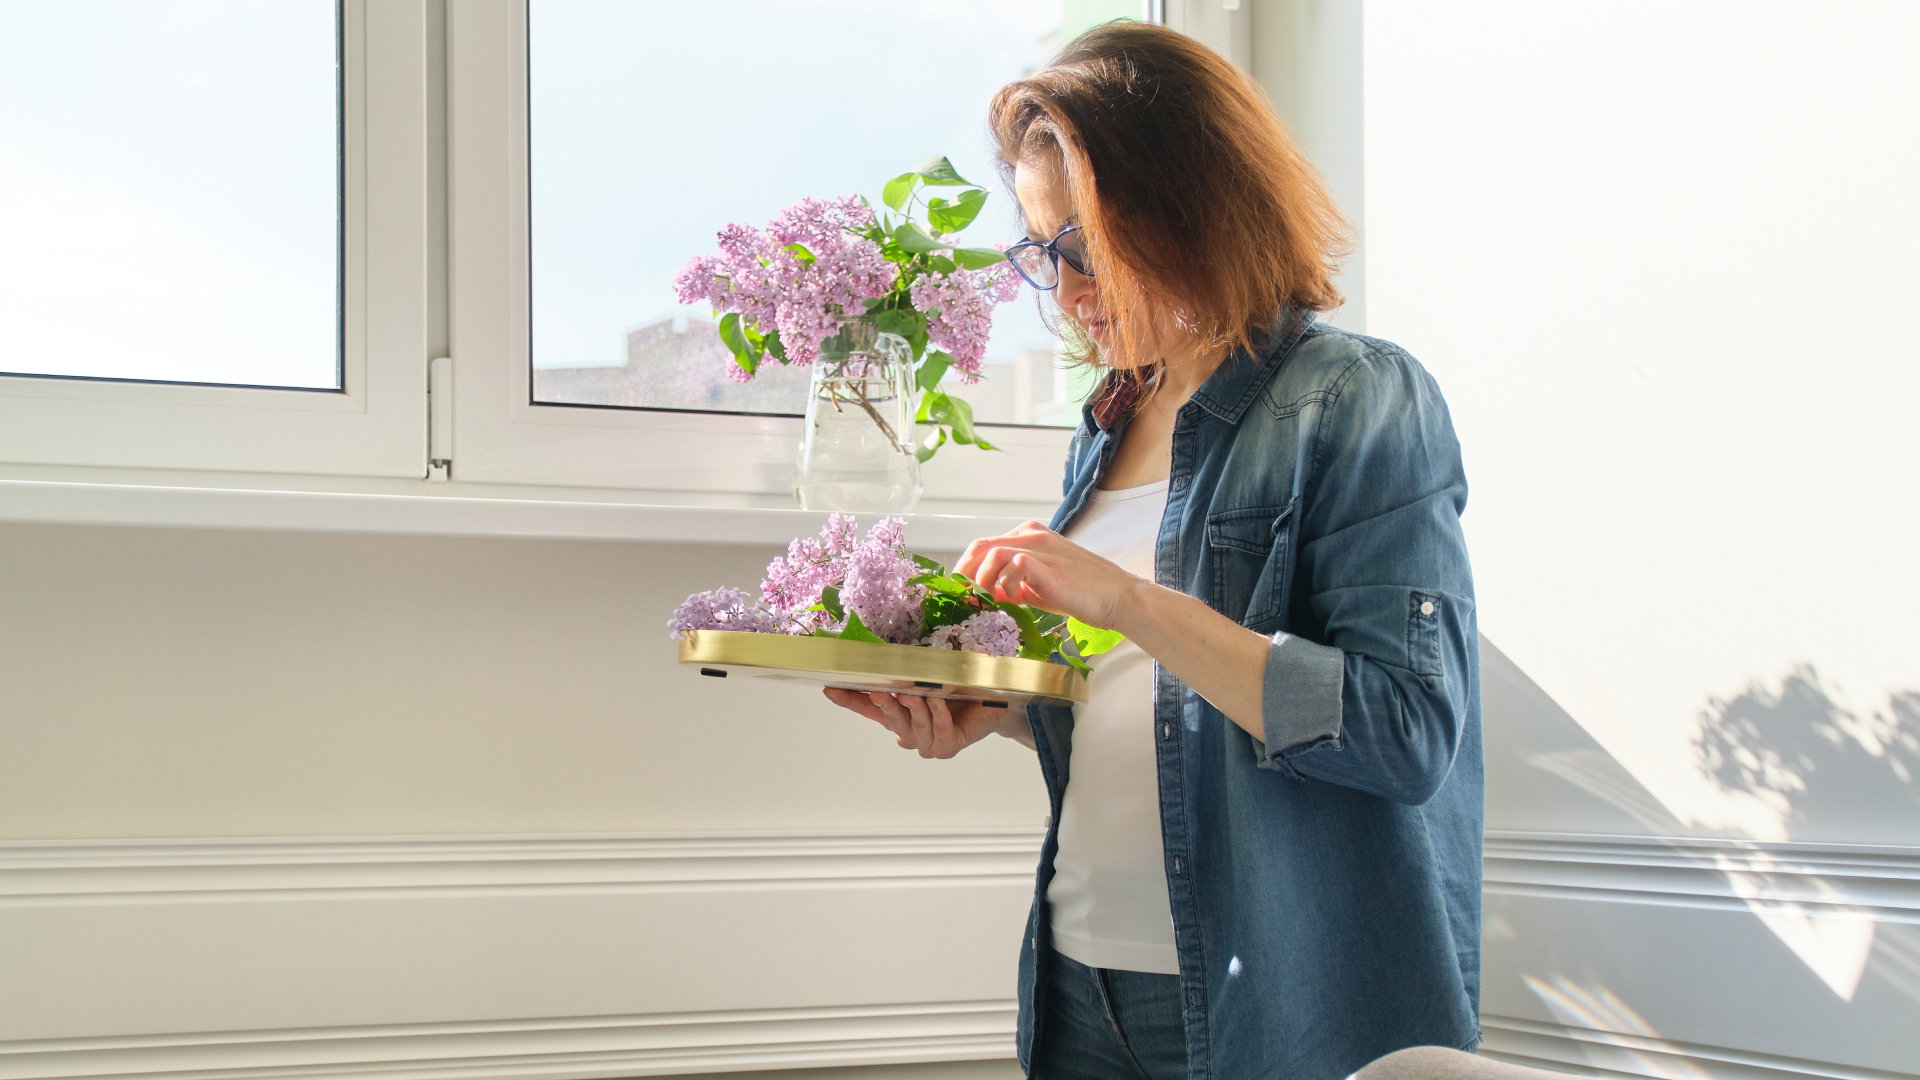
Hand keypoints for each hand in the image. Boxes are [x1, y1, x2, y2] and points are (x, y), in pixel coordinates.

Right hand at [822, 687, 1019, 757]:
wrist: (995, 705)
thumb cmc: (960, 689)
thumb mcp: (932, 675)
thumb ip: (913, 671)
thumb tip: (892, 651)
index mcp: (899, 715)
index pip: (868, 709)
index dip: (849, 700)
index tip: (830, 688)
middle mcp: (909, 732)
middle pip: (889, 719)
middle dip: (883, 705)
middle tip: (878, 690)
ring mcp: (927, 743)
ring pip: (914, 725)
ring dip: (914, 708)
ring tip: (913, 693)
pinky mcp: (947, 747)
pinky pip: (940, 729)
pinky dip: (938, 714)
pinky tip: (938, 701)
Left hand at [955, 520, 1144, 630]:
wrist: (1118, 597)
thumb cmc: (1082, 592)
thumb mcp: (1038, 586)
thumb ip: (1012, 586)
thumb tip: (986, 596)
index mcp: (1029, 535)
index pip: (984, 547)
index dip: (967, 571)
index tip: (962, 593)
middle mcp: (1032, 535)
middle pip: (981, 547)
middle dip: (966, 575)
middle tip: (965, 598)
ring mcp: (1041, 547)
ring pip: (992, 553)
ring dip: (982, 581)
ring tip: (987, 601)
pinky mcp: (1048, 564)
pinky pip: (1012, 565)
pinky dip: (1003, 584)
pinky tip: (1009, 599)